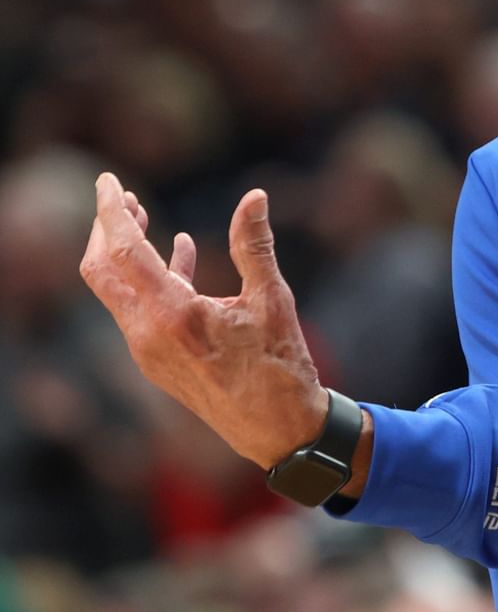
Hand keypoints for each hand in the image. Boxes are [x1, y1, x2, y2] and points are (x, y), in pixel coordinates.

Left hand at [79, 172, 333, 469]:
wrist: (278, 431)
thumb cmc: (280, 367)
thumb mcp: (272, 301)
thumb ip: (254, 246)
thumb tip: (254, 197)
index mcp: (174, 315)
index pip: (125, 249)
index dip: (112, 210)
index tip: (108, 180)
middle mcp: (147, 334)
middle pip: (102, 269)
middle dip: (107, 228)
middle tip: (122, 195)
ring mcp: (146, 352)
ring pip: (114, 290)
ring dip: (123, 252)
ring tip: (144, 217)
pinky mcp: (155, 362)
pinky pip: (135, 310)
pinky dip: (147, 277)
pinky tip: (179, 256)